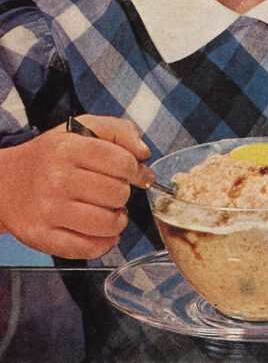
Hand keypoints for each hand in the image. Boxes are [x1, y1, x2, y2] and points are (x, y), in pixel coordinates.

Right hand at [0, 115, 155, 258]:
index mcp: (68, 149)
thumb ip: (120, 131)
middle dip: (124, 194)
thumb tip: (144, 153)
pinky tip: (103, 233)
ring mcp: (48, 210)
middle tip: (115, 192)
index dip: (138, 171)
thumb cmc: (51, 155)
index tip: (139, 175)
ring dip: (118, 220)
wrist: (4, 181)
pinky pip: (86, 248)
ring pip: (106, 223)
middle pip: (117, 193)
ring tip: (113, 213)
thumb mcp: (83, 128)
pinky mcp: (40, 236)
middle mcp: (57, 179)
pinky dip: (103, 244)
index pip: (123, 162)